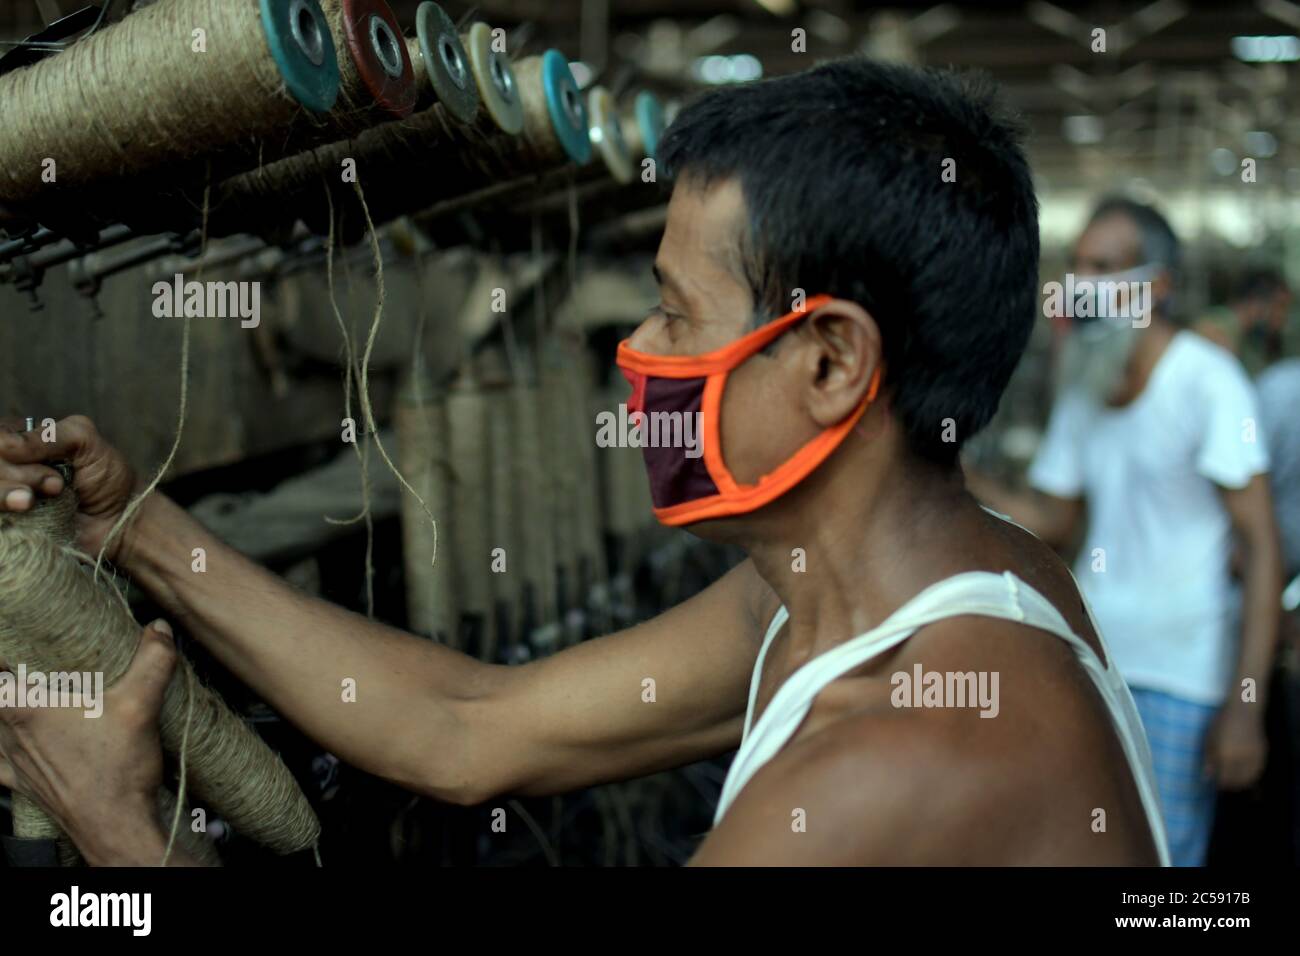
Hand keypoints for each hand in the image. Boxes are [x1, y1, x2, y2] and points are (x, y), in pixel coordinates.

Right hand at [0, 415, 140, 561]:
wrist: (119, 521)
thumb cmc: (105, 478)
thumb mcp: (85, 441)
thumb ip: (48, 435)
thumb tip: (4, 445)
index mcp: (18, 441)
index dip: (9, 450)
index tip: (48, 465)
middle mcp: (7, 467)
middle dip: (18, 474)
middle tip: (56, 485)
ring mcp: (6, 496)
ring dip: (6, 494)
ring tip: (34, 501)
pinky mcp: (8, 524)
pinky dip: (5, 511)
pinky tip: (26, 512)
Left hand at [0, 621, 175, 863]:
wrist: (115, 825)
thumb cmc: (116, 769)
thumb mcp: (141, 704)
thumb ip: (152, 660)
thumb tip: (159, 629)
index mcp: (23, 705)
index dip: (11, 649)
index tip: (25, 636)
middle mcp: (8, 732)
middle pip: (0, 695)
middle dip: (18, 680)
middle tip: (45, 668)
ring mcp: (11, 759)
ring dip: (11, 711)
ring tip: (43, 699)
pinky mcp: (21, 781)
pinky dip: (3, 750)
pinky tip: (17, 745)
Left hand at [1203, 703, 1267, 790]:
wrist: (1243, 710)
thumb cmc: (1221, 722)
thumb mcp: (1209, 739)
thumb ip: (1208, 759)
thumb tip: (1207, 776)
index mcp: (1225, 755)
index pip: (1224, 778)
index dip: (1220, 783)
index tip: (1216, 783)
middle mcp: (1241, 758)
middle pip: (1238, 781)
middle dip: (1231, 785)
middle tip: (1225, 784)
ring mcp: (1254, 756)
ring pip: (1250, 778)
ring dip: (1243, 782)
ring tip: (1235, 781)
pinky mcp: (1263, 753)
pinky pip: (1258, 770)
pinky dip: (1252, 775)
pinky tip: (1246, 773)